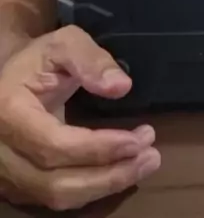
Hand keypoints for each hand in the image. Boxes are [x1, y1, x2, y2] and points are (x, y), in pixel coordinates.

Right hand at [0, 25, 160, 210]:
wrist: (11, 77)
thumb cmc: (38, 58)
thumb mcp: (64, 43)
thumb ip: (91, 60)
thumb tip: (121, 86)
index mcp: (10, 112)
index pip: (53, 144)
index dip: (97, 148)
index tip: (137, 139)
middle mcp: (3, 151)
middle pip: (56, 181)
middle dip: (109, 173)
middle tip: (151, 155)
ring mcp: (8, 173)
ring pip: (57, 196)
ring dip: (106, 185)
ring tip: (144, 164)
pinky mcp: (19, 184)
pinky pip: (57, 197)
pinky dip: (93, 189)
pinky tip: (121, 171)